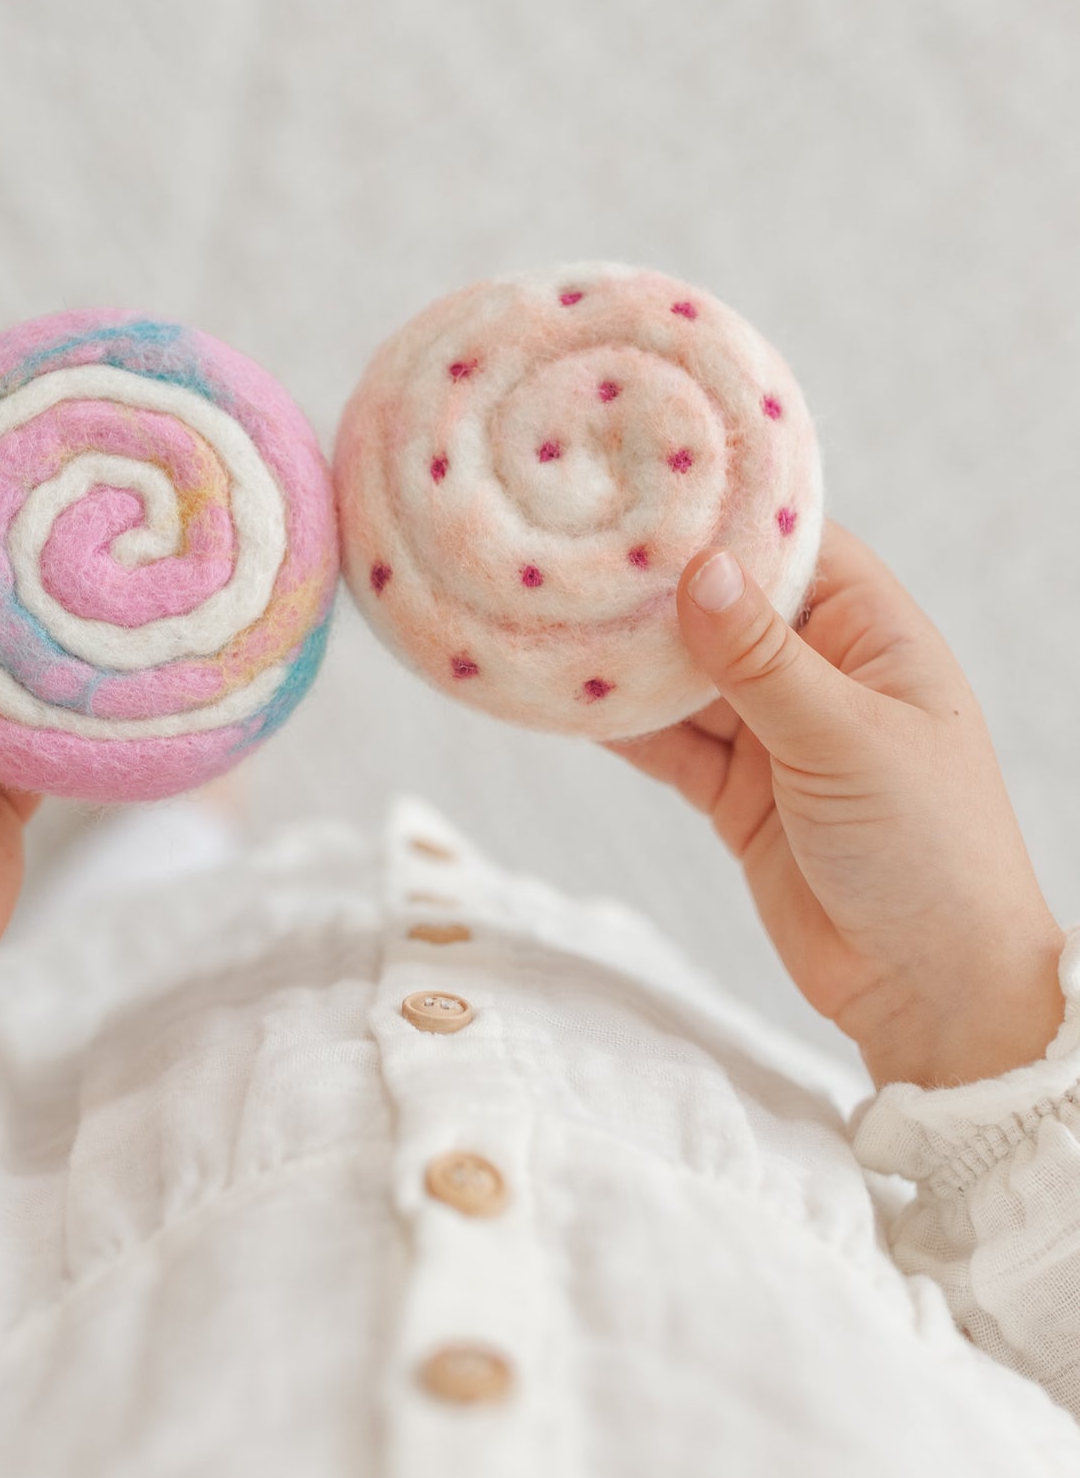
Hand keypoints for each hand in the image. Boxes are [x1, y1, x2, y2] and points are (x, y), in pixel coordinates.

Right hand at [604, 520, 1065, 1090]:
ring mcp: (778, 738)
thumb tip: (699, 569)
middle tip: (567, 552)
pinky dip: (621, 730)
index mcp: (875, 637)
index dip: (723, 517)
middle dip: (653, 591)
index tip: (642, 484)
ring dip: (625, 663)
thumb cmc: (929, 851)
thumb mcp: (845, 740)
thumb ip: (763, 658)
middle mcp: (824, 674)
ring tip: (545, 620)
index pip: (793, 548)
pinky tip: (564, 701)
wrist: (933, 993)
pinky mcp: (740, 798)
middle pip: (724, 610)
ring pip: (686, 680)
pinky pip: (670, 747)